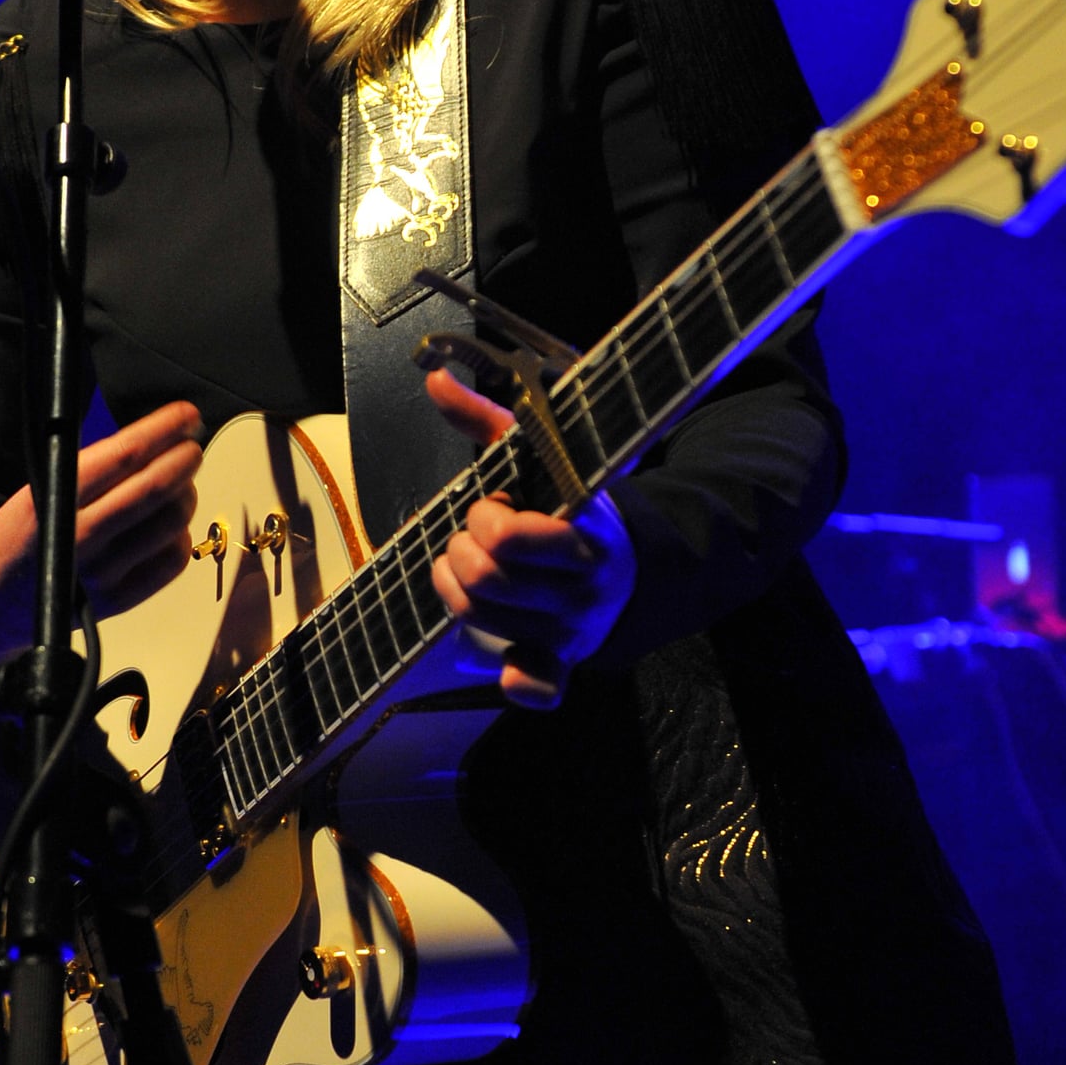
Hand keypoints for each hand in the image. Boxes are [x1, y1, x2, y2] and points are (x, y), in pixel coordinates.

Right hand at [0, 401, 202, 669]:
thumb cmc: (14, 539)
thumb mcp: (37, 488)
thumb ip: (88, 468)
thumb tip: (147, 442)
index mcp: (56, 497)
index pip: (125, 454)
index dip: (164, 430)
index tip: (186, 416)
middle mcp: (81, 536)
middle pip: (156, 487)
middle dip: (185, 459)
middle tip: (191, 447)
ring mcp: (103, 573)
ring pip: (171, 522)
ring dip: (185, 495)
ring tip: (179, 486)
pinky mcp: (118, 601)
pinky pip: (171, 562)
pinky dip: (179, 535)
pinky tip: (169, 527)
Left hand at [423, 366, 635, 708]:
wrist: (630, 562)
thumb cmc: (570, 505)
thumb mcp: (541, 459)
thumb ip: (488, 420)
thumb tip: (435, 379)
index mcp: (584, 528)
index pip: (507, 536)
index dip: (484, 518)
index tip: (494, 506)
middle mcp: (583, 583)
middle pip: (485, 580)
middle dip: (461, 550)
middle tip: (472, 538)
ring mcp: (574, 626)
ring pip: (481, 618)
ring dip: (456, 588)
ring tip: (467, 566)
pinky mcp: (564, 659)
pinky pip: (539, 686)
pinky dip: (517, 681)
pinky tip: (504, 667)